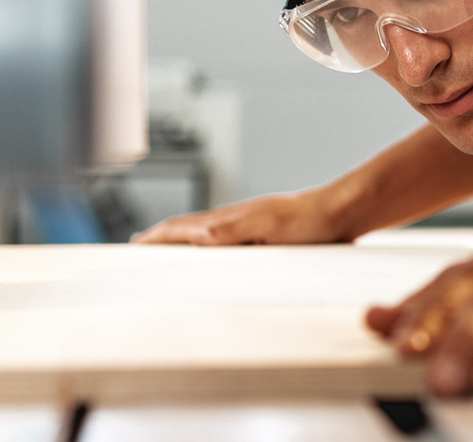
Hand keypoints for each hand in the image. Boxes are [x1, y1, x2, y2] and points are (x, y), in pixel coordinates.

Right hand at [131, 193, 348, 244]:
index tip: (131, 248)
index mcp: (228, 220)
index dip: (153, 238)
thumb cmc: (311, 219)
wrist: (341, 212)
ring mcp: (247, 228)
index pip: (179, 228)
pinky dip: (208, 252)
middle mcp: (233, 222)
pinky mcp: (263, 236)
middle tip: (137, 256)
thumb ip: (234, 231)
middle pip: (185, 231)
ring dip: (181, 246)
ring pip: (204, 237)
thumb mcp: (270, 227)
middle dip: (159, 242)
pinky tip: (212, 260)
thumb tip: (198, 236)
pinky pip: (225, 245)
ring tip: (164, 259)